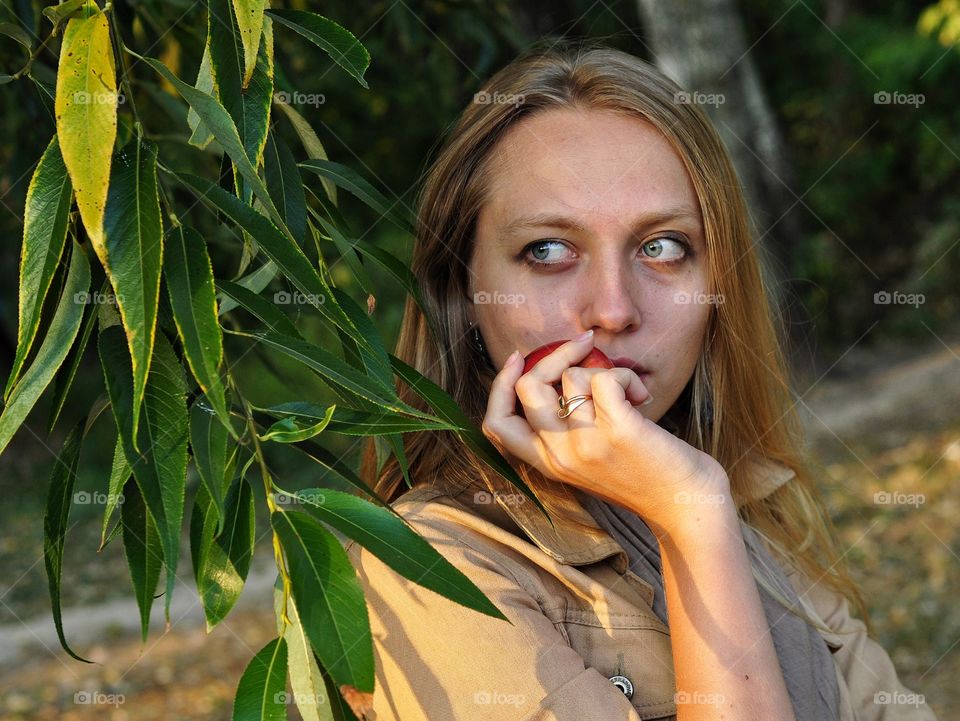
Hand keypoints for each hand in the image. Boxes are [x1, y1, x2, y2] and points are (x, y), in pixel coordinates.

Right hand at [481, 332, 729, 537]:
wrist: (686, 509)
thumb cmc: (644, 479)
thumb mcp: (588, 463)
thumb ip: (566, 432)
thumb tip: (561, 376)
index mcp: (548, 464)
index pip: (496, 423)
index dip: (500, 384)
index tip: (519, 359)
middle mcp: (560, 456)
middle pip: (527, 387)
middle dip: (554, 355)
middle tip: (583, 346)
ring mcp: (587, 444)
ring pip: (572, 377)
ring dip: (604, 369)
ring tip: (628, 391)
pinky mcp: (619, 430)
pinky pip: (605, 378)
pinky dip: (625, 376)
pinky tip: (640, 396)